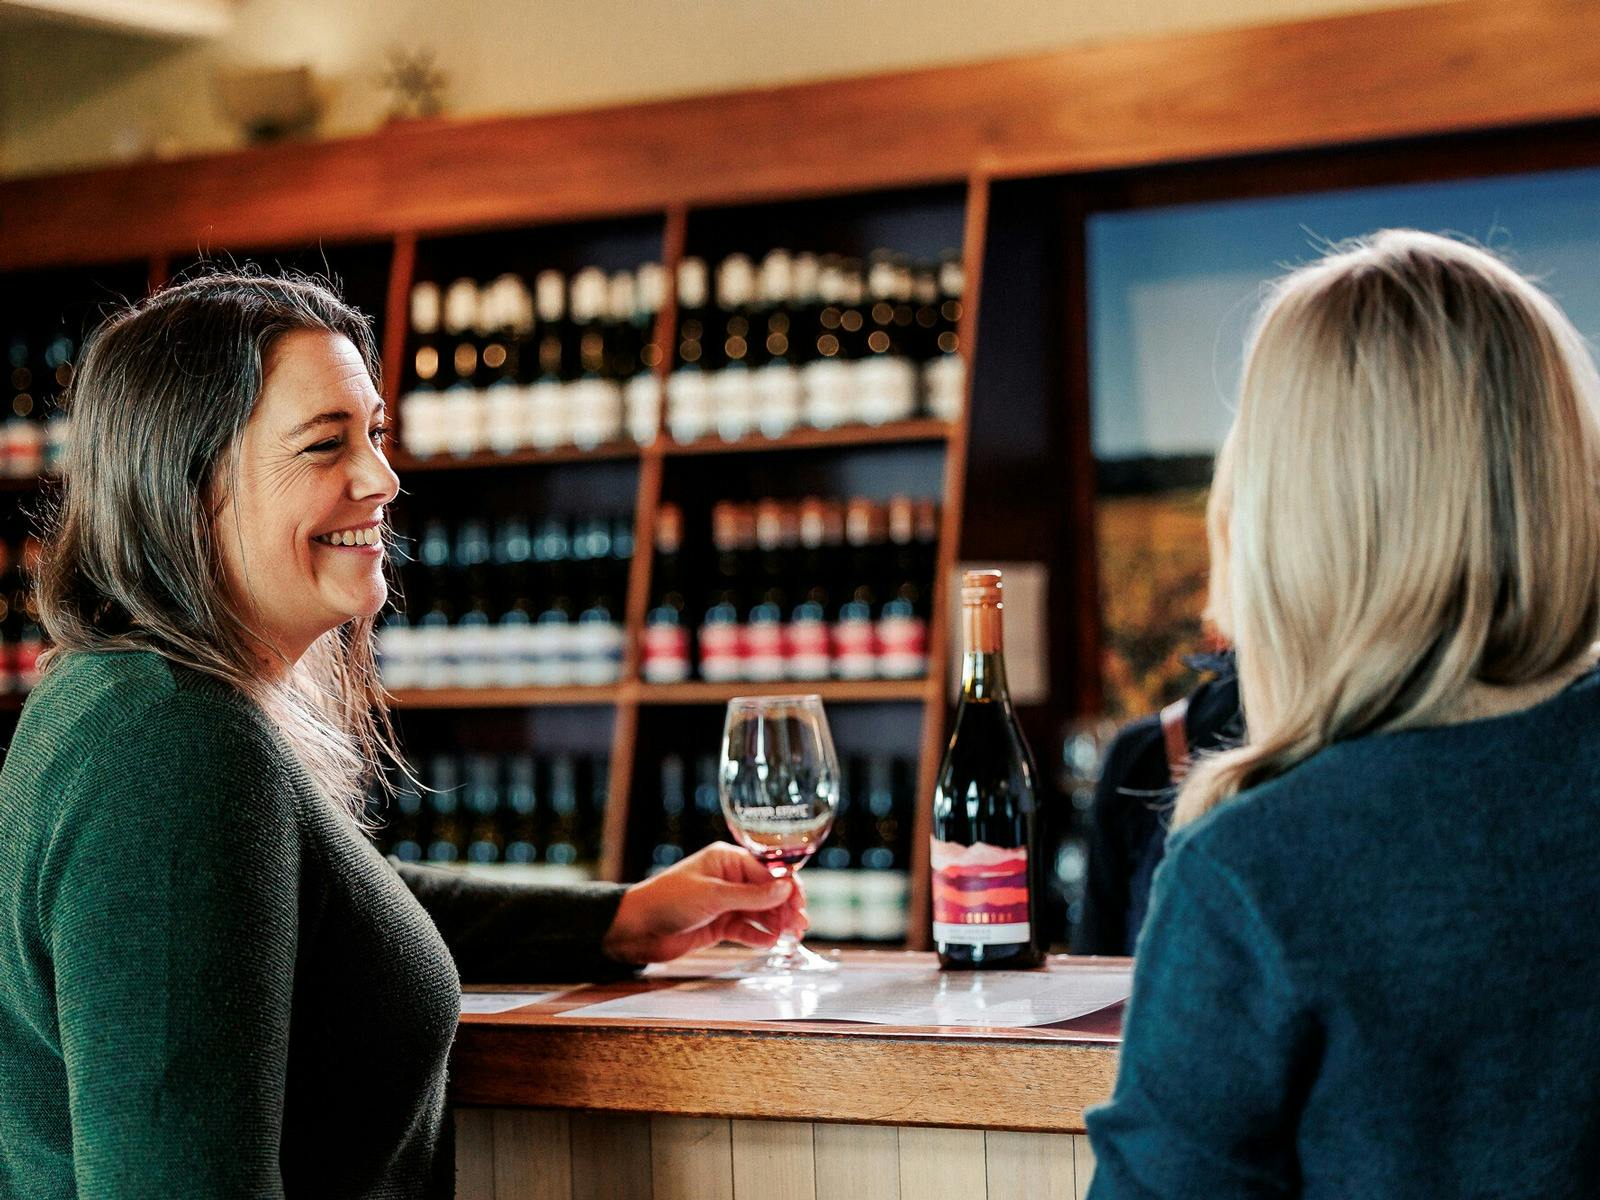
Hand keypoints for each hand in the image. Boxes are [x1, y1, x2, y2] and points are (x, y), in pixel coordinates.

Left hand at [601, 842, 808, 965]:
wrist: (636, 928)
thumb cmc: (668, 900)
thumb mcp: (713, 895)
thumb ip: (751, 895)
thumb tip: (786, 889)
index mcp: (727, 860)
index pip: (767, 871)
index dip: (787, 888)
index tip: (801, 905)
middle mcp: (728, 879)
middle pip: (767, 892)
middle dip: (785, 908)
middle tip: (800, 927)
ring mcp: (724, 902)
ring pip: (759, 912)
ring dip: (776, 923)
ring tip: (791, 938)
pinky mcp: (718, 924)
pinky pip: (745, 929)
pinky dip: (758, 936)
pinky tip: (770, 943)